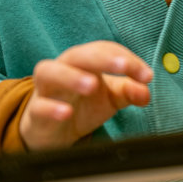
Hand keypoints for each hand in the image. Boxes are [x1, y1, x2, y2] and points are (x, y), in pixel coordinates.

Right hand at [19, 41, 152, 151]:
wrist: (53, 131)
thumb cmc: (83, 105)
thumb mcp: (111, 98)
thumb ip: (130, 92)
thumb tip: (146, 91)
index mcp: (84, 61)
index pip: (104, 50)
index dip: (127, 59)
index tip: (146, 76)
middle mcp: (63, 69)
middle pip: (77, 55)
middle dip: (102, 58)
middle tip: (123, 67)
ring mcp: (46, 90)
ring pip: (49, 72)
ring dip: (71, 76)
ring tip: (91, 85)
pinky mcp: (35, 112)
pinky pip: (39, 106)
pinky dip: (51, 108)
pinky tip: (66, 112)